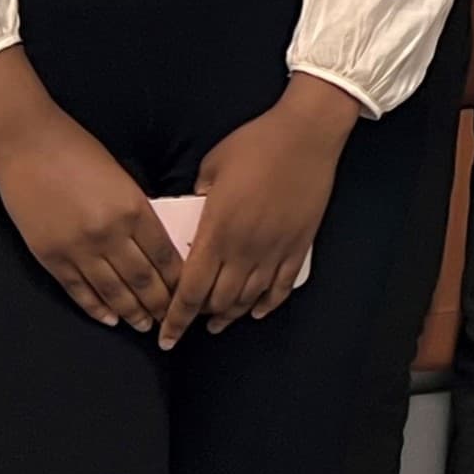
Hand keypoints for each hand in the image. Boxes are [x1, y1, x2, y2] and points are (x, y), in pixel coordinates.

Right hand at [0, 49, 182, 331]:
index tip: (188, 293)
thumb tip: (153, 242)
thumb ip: (137, 210)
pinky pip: (78, 290)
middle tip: (171, 319)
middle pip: (143, 278)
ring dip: (132, 311)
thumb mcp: (121, 177)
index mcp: (134, 208)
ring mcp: (78, 248)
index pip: (165, 255)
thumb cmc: (78, 151)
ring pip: (113, 290)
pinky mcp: (51, 257)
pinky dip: (96, 307)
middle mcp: (110, 233)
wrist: (27, 144)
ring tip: (144, 325)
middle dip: (160, 303)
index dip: (177, 280)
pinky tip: (109, 318)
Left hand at [158, 76, 358, 348]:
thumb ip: (198, 194)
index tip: (166, 338)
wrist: (307, 134)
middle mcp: (244, 249)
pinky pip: (281, 286)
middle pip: (218, 301)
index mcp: (217, 231)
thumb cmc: (256, 143)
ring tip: (218, 322)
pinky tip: (257, 311)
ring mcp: (274, 250)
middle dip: (200, 317)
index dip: (176, 319)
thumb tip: (195, 210)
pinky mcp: (298, 245)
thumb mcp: (212, 166)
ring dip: (231, 315)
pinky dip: (267, 304)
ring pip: (248, 299)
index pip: (190, 290)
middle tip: (190, 319)